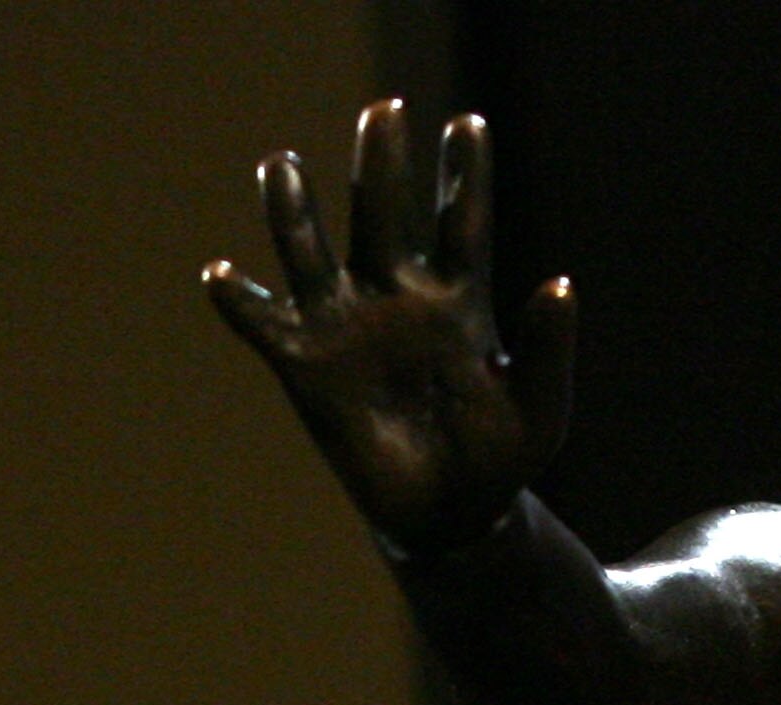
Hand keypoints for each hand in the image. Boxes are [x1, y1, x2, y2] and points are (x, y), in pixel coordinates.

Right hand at [206, 101, 576, 557]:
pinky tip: (221, 276)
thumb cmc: (501, 458)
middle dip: (381, 164)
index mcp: (458, 297)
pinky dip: (239, 302)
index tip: (468, 124)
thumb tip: (559, 282)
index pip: (460, 221)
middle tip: (384, 112)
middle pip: (382, 213)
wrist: (451, 516)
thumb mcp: (540, 408)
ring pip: (311, 252)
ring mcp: (347, 325)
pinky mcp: (307, 367)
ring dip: (294, 211)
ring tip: (283, 167)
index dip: (464, 173)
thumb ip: (548, 347)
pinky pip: (264, 325)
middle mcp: (396, 296)